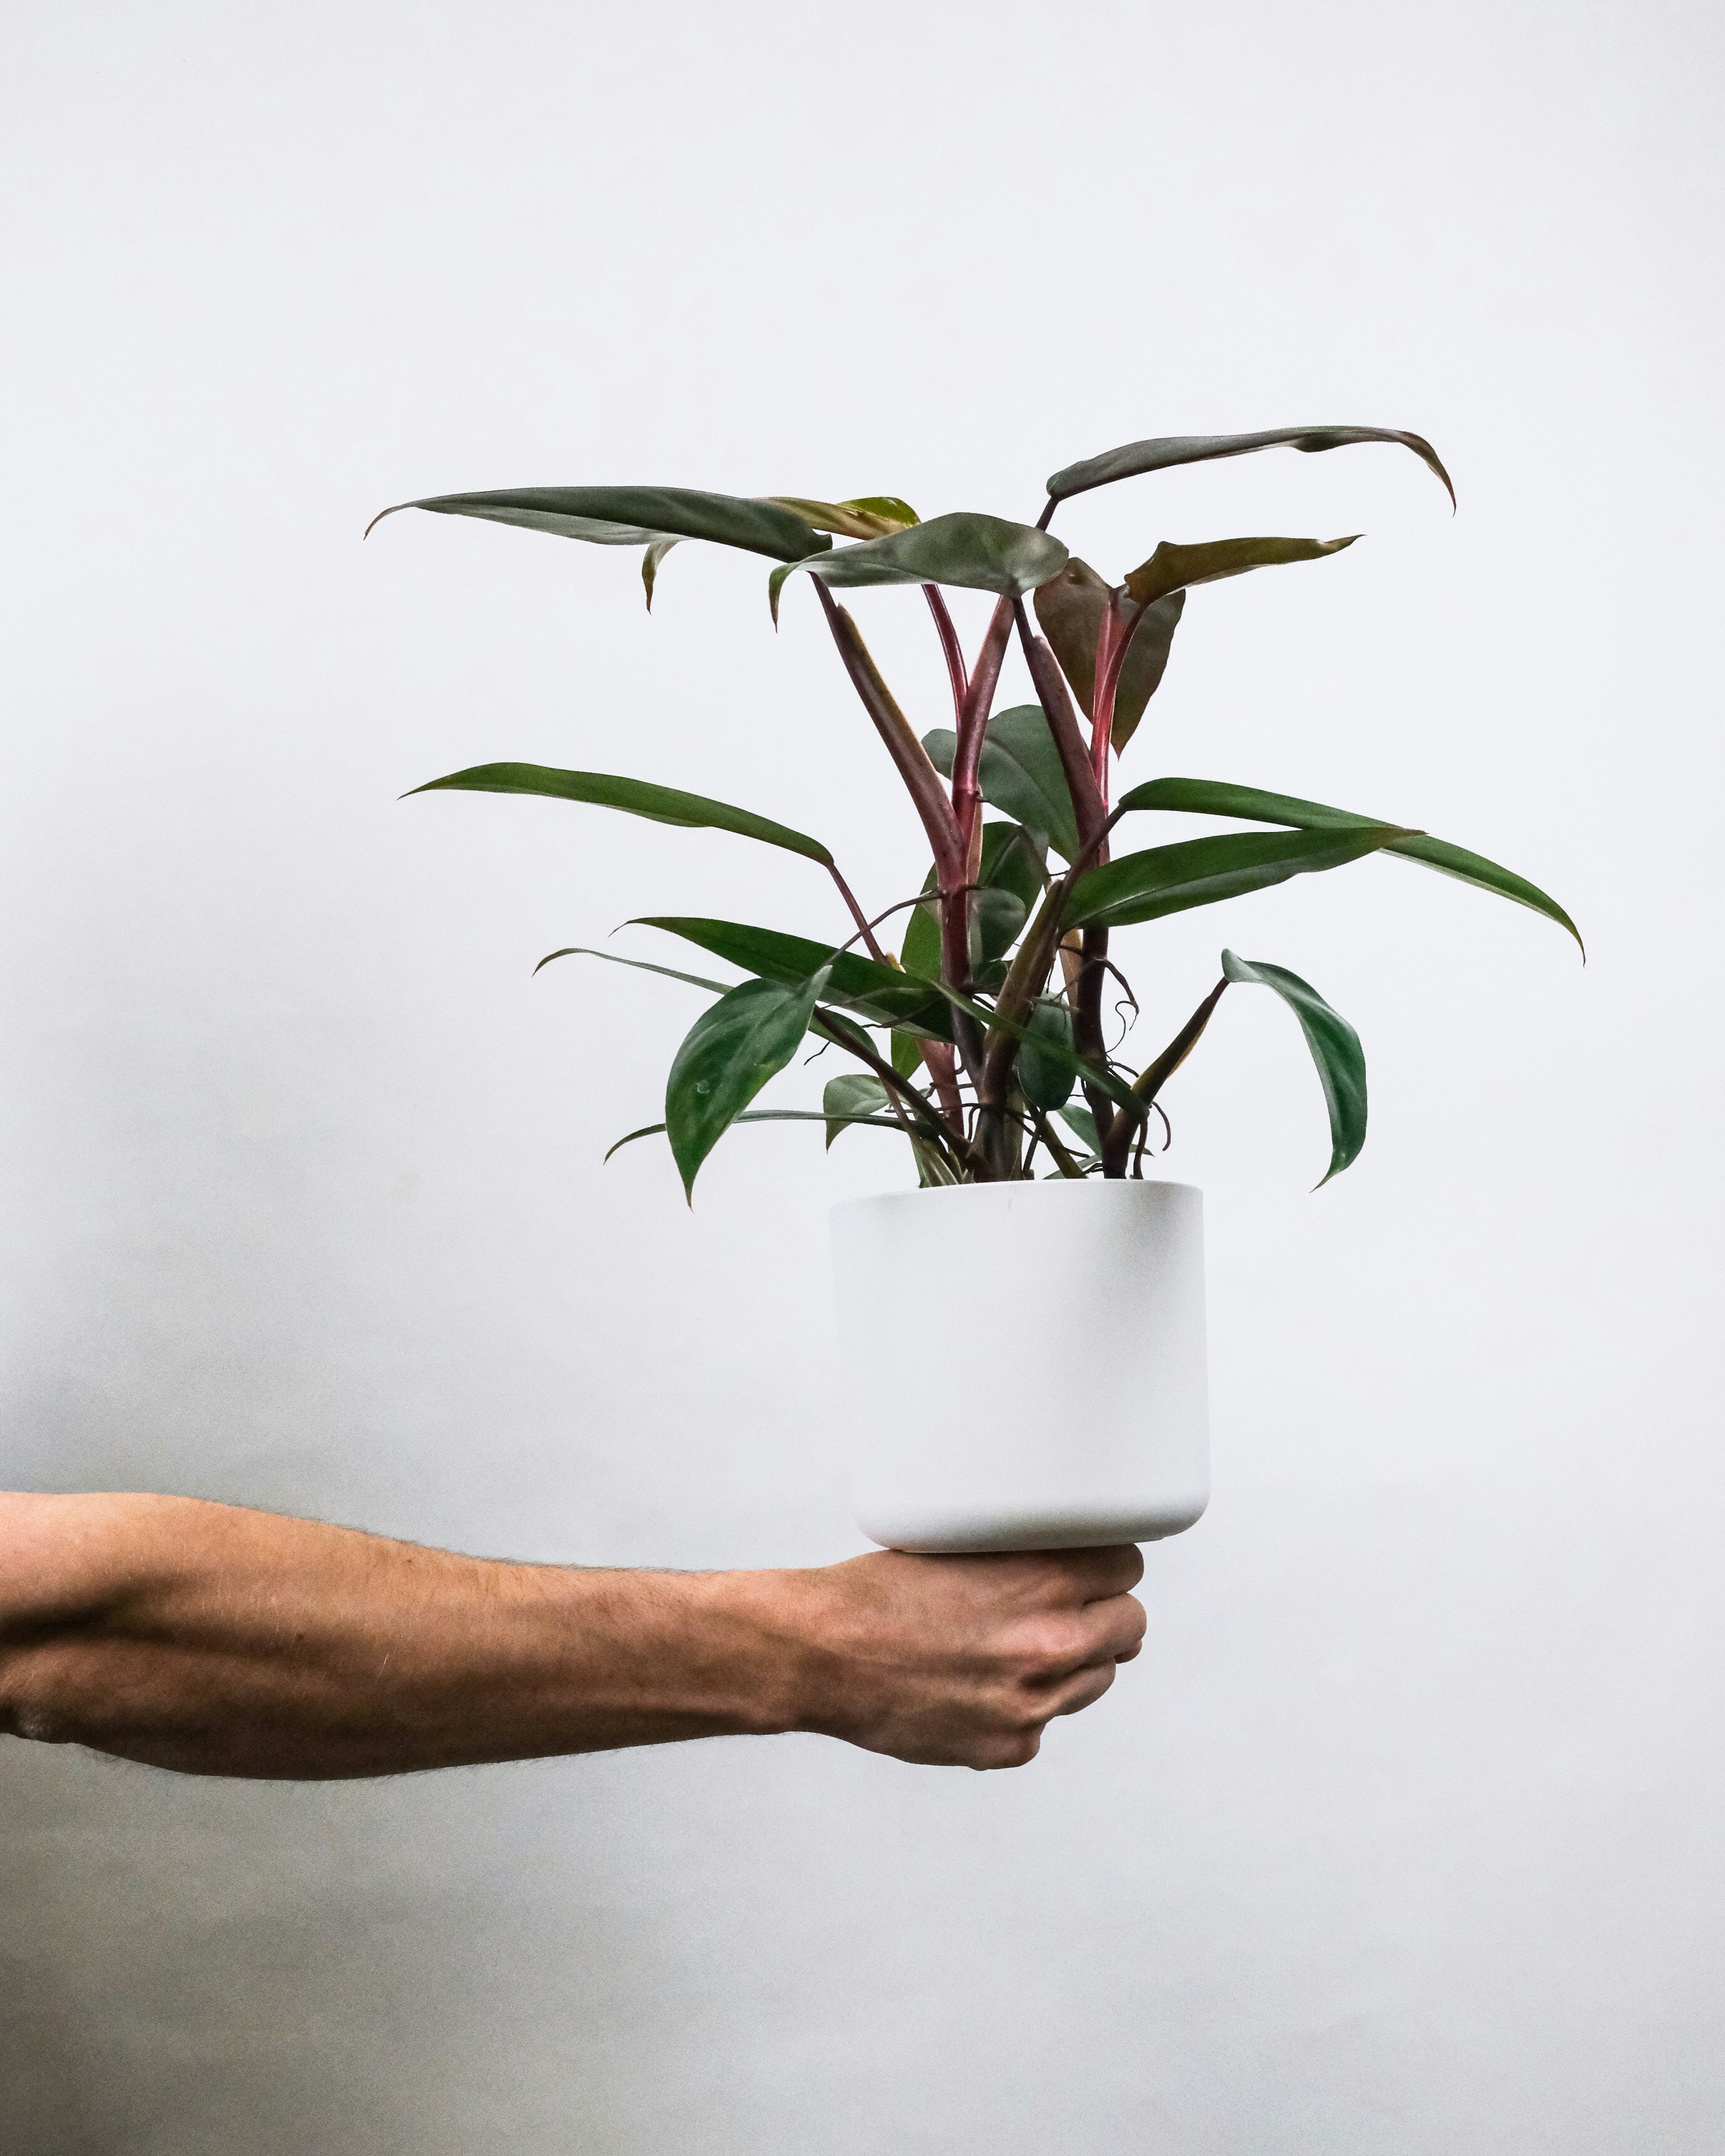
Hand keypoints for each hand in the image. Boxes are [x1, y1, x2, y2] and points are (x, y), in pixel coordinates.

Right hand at [781, 1544, 1146, 1769]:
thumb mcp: (964, 1546)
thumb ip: (1029, 1559)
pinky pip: (1046, 1722)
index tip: (1090, 1570)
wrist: (821, 1654)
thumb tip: (1092, 1585)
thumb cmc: (880, 1593)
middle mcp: (1050, 1644)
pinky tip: (978, 1684)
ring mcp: (1033, 1703)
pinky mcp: (1010, 1746)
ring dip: (1073, 1662)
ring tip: (1013, 1647)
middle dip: (1103, 1614)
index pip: (1127, 1568)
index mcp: (1043, 1582)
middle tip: (1065, 1609)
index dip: (1107, 1566)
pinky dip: (1023, 1706)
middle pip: (1129, 1626)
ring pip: (1097, 1678)